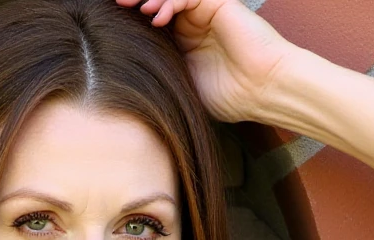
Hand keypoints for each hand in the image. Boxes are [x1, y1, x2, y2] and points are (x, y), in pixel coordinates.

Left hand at [115, 0, 295, 122]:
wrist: (262, 91)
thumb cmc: (228, 96)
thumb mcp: (183, 86)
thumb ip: (161, 72)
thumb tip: (125, 77)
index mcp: (185, 41)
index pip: (153, 22)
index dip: (133, 21)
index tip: (111, 24)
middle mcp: (194, 22)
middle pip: (160, 2)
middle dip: (137, 1)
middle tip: (117, 4)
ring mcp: (206, 11)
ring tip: (132, 7)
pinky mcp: (219, 3)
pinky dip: (171, 1)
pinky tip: (157, 16)